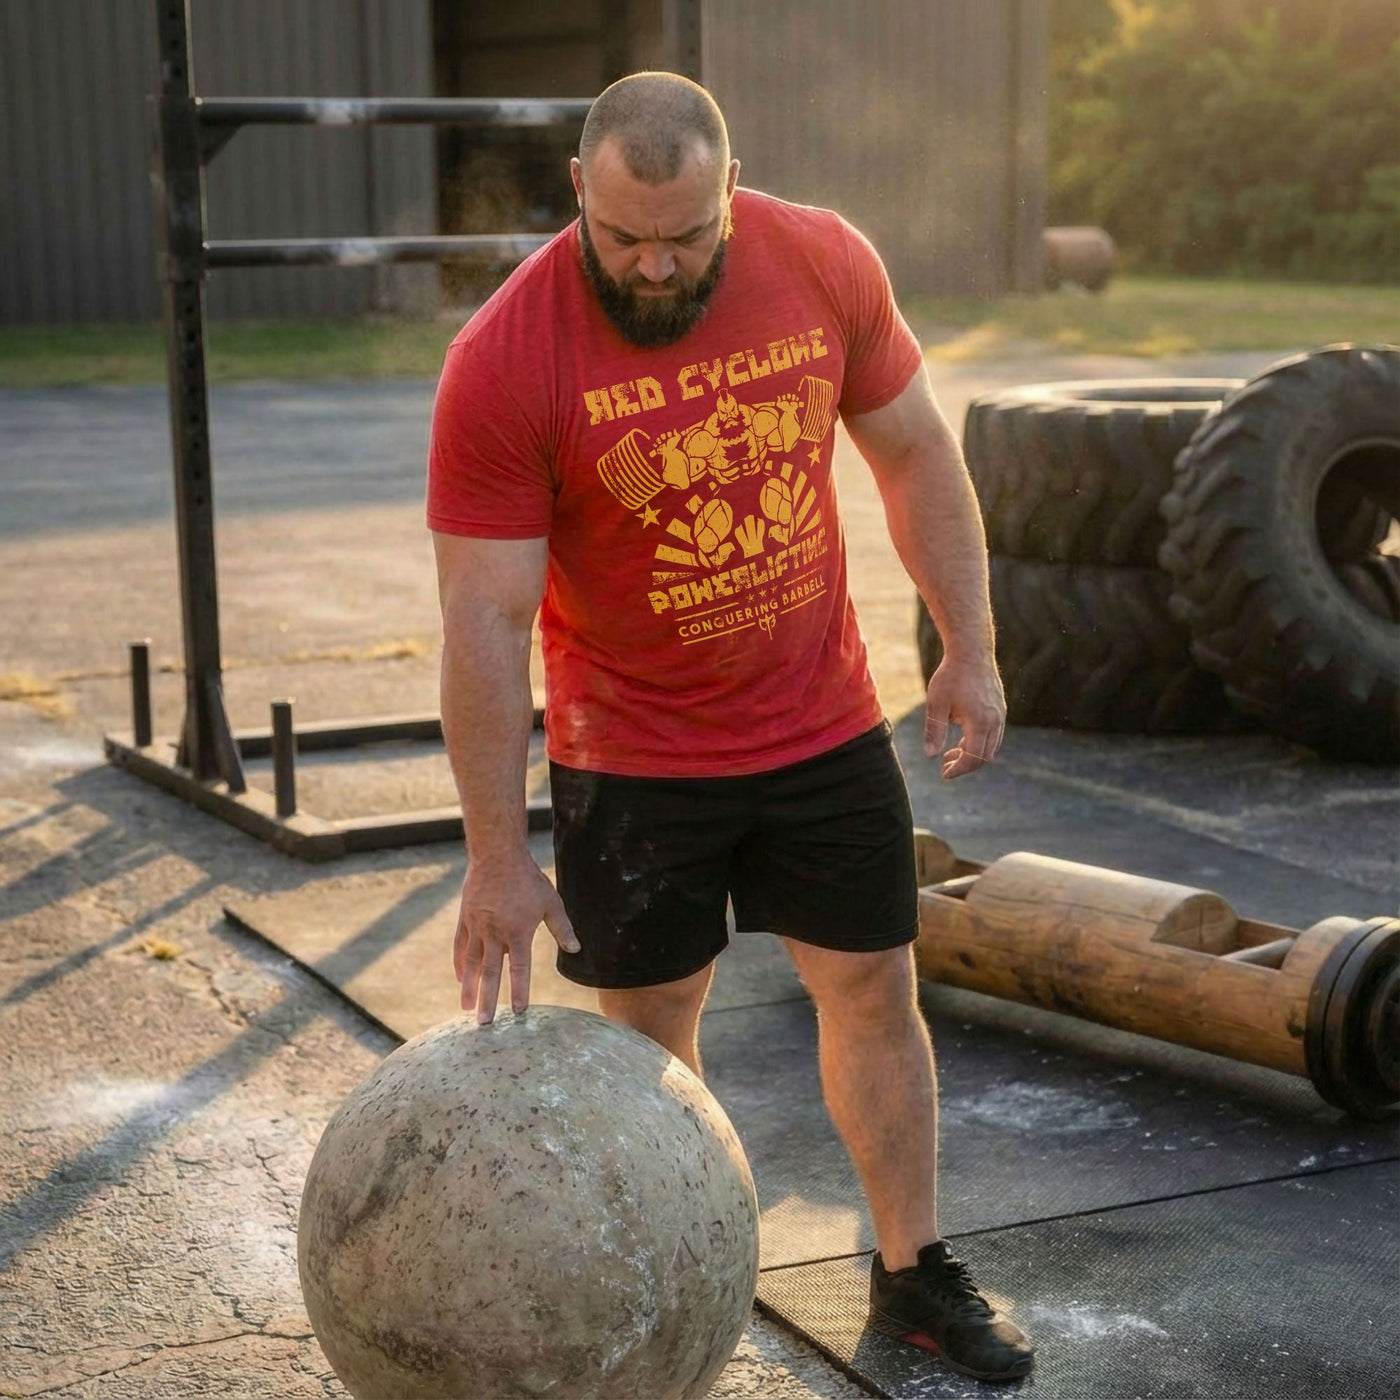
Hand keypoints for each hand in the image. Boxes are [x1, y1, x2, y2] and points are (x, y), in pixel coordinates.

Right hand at [454, 853, 578, 1024]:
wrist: (497, 855)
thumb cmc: (528, 879)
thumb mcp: (551, 902)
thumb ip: (562, 928)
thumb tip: (576, 950)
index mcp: (518, 932)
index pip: (520, 968)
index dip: (520, 990)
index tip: (519, 1011)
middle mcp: (495, 934)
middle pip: (492, 973)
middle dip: (488, 1000)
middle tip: (484, 1024)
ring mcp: (477, 928)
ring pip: (472, 964)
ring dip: (470, 988)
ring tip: (467, 1009)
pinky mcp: (465, 919)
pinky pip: (461, 947)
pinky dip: (460, 964)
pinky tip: (460, 979)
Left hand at [924, 653, 1005, 779]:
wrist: (971, 651)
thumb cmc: (950, 676)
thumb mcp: (936, 705)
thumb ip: (934, 731)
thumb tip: (930, 756)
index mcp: (980, 723)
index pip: (973, 758)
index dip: (958, 770)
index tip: (944, 774)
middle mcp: (995, 721)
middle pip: (985, 756)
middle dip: (965, 765)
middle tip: (945, 764)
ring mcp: (1000, 714)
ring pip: (992, 746)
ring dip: (973, 754)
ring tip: (951, 751)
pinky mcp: (1000, 708)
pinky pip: (994, 734)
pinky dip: (980, 742)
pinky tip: (962, 737)